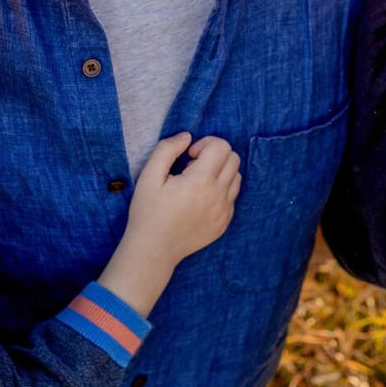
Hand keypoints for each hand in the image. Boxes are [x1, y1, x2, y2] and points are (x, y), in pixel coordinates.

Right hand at [123, 132, 240, 263]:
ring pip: (236, 177)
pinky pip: (232, 197)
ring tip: (197, 183)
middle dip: (215, 155)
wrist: (154, 249)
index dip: (205, 144)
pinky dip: (221, 190)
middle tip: (192, 167)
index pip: (222, 146)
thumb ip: (167, 149)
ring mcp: (224, 211)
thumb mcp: (149, 176)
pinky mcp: (224, 223)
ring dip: (220, 172)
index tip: (188, 156)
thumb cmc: (148, 212)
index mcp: (201, 180)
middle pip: (234, 158)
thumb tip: (186, 136)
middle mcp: (219, 195)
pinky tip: (200, 199)